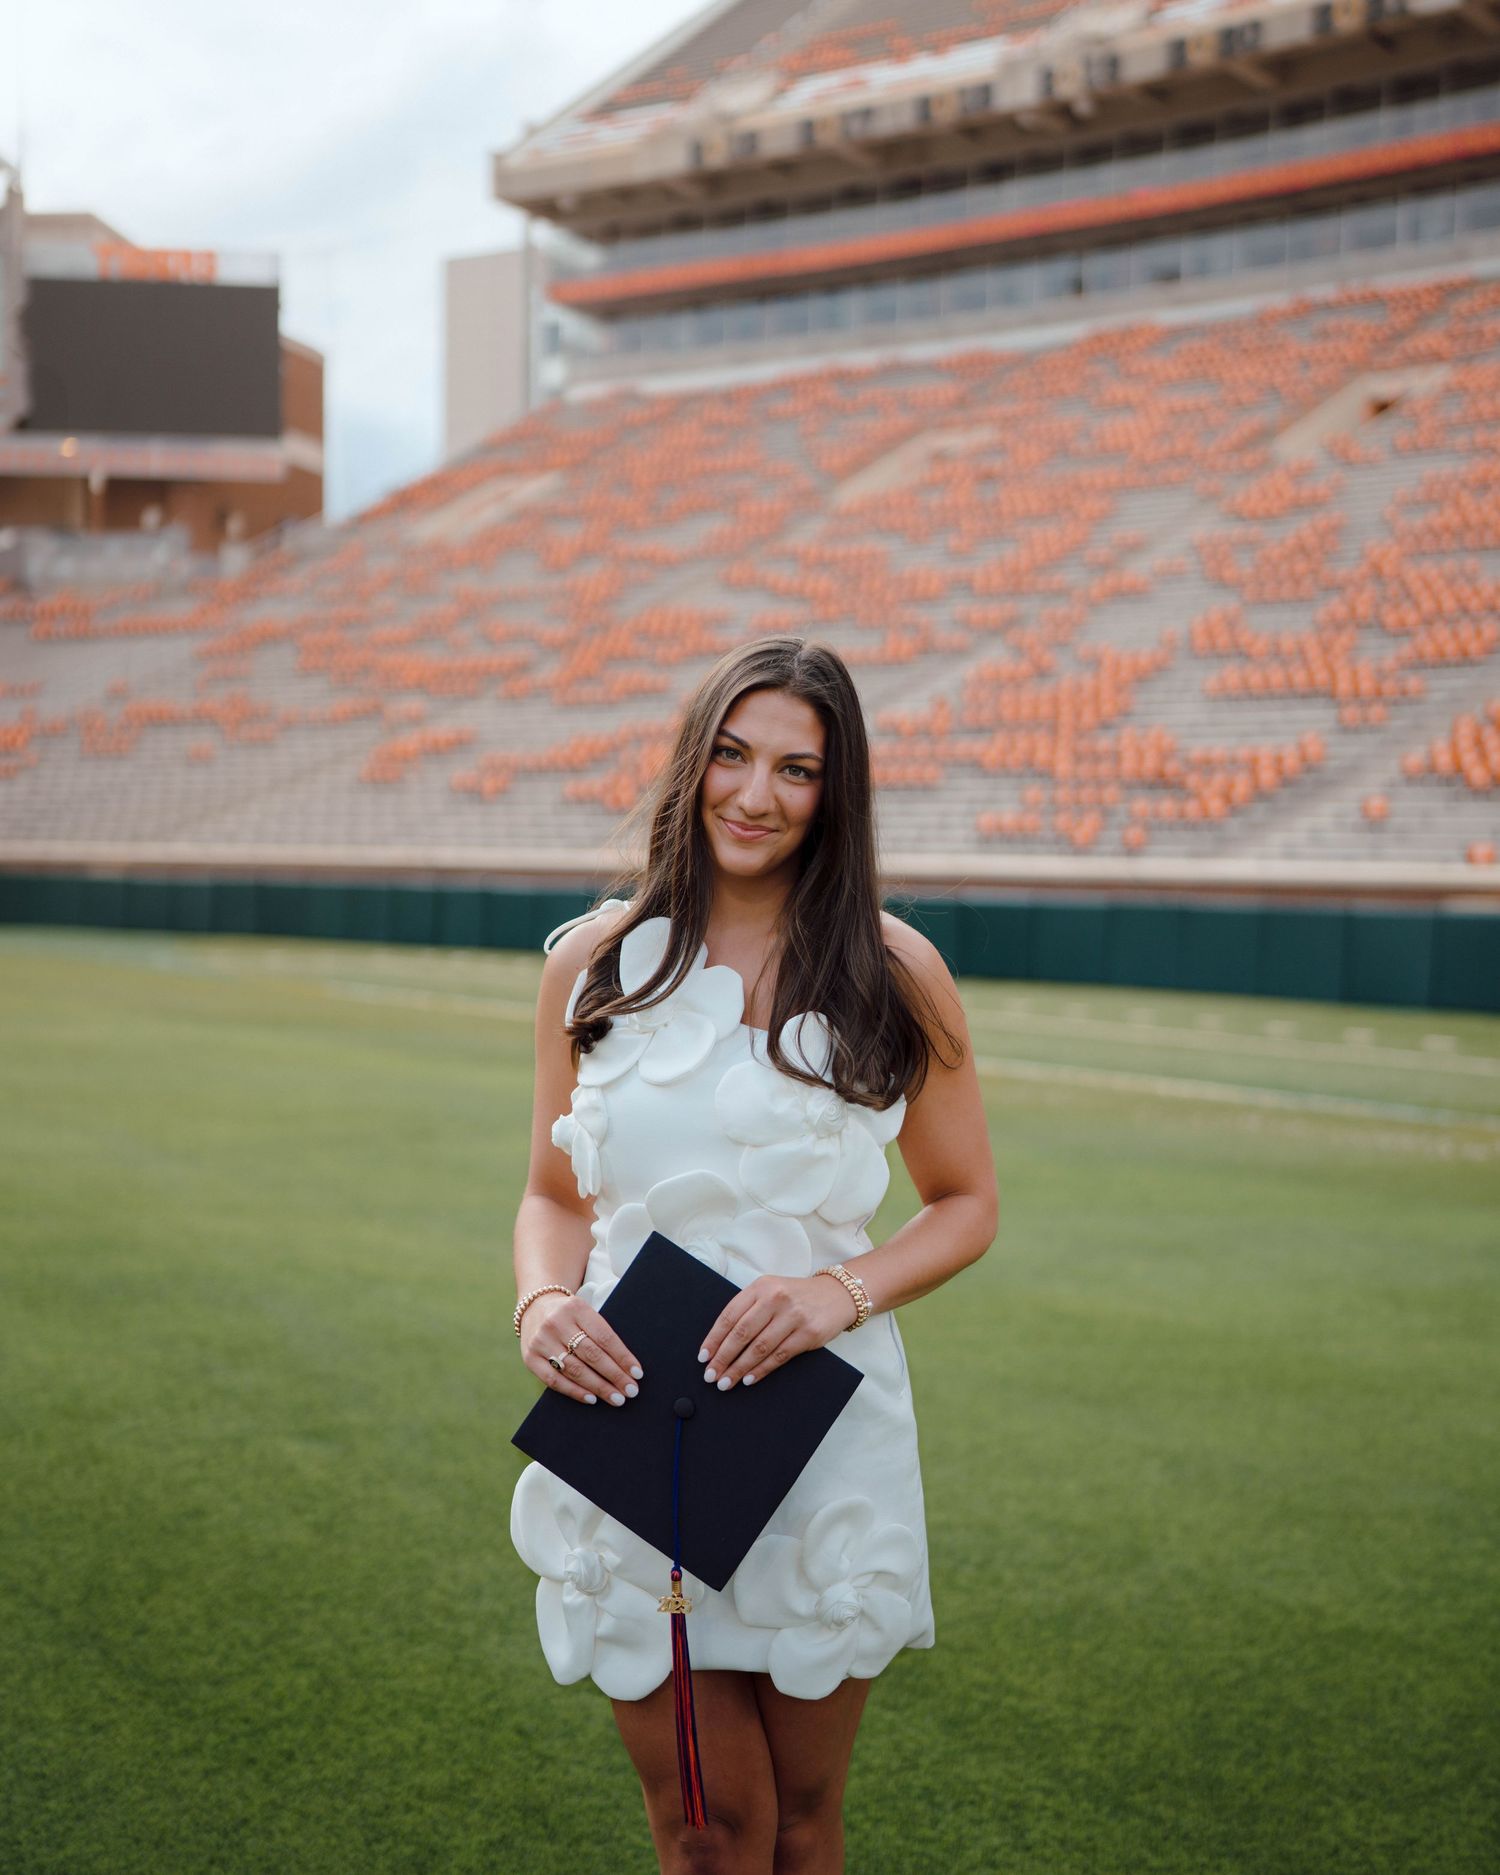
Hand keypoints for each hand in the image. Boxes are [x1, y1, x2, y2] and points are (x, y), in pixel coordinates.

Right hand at [520, 1293, 642, 1406]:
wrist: (535, 1306)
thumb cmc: (570, 1315)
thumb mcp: (585, 1312)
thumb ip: (601, 1334)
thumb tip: (627, 1366)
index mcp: (576, 1308)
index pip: (604, 1336)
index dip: (622, 1357)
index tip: (637, 1373)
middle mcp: (556, 1323)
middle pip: (591, 1354)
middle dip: (614, 1375)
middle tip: (631, 1391)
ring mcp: (541, 1341)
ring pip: (574, 1369)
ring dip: (598, 1387)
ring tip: (616, 1398)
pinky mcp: (530, 1358)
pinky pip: (554, 1380)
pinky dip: (575, 1391)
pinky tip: (592, 1399)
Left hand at [698, 1274, 857, 1391]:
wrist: (836, 1295)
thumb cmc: (796, 1297)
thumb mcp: (770, 1292)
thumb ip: (749, 1310)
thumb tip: (720, 1343)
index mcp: (761, 1287)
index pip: (730, 1315)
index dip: (714, 1338)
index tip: (703, 1357)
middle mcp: (776, 1298)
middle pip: (742, 1333)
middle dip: (723, 1358)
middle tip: (711, 1375)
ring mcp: (793, 1316)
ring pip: (759, 1347)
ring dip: (739, 1368)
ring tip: (726, 1382)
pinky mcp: (808, 1333)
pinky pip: (779, 1356)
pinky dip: (761, 1370)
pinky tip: (749, 1379)